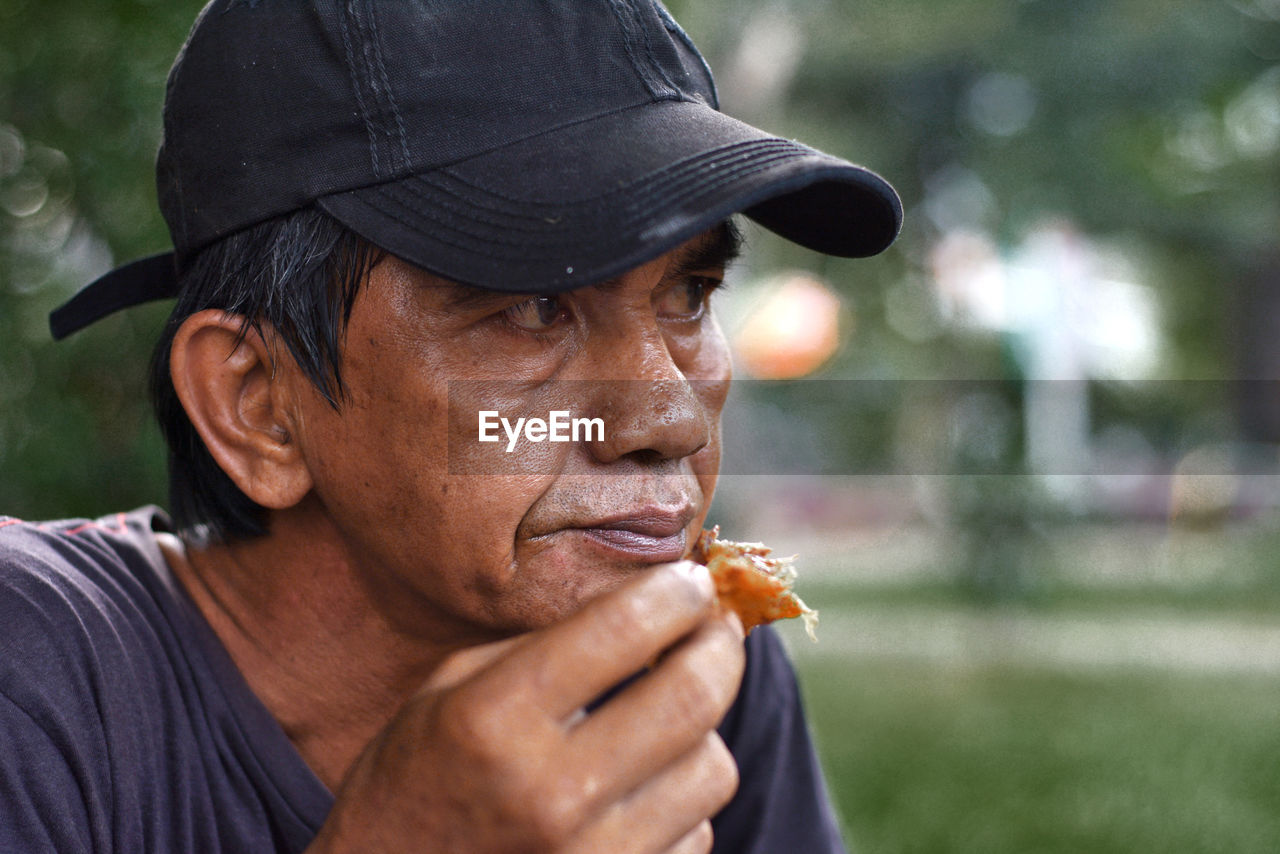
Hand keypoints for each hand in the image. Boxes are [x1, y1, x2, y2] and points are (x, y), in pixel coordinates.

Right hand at [307, 561, 745, 853]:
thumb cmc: (411, 783)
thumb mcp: (445, 692)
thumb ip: (540, 647)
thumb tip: (648, 605)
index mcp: (495, 720)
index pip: (623, 629)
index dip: (676, 593)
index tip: (691, 581)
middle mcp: (552, 792)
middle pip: (692, 696)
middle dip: (720, 646)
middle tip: (716, 629)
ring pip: (712, 769)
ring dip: (702, 731)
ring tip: (668, 717)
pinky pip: (698, 834)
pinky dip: (682, 802)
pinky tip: (643, 788)